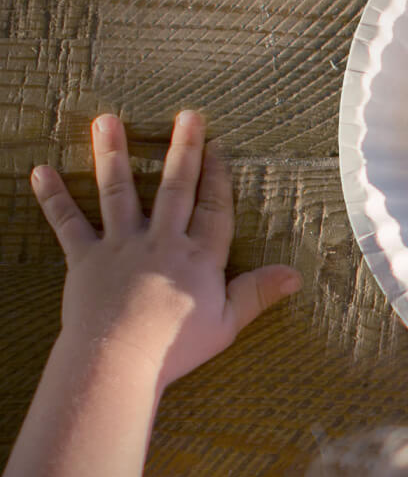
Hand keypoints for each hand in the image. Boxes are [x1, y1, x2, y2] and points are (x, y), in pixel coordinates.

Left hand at [30, 111, 302, 389]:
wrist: (118, 362)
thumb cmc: (176, 347)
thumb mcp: (228, 322)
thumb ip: (259, 293)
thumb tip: (297, 274)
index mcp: (199, 256)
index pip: (214, 207)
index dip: (218, 175)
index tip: (219, 145)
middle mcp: (162, 241)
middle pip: (175, 187)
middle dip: (183, 148)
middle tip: (187, 115)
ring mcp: (121, 246)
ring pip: (118, 191)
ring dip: (113, 153)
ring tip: (107, 120)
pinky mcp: (85, 259)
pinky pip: (68, 223)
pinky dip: (54, 198)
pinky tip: (41, 172)